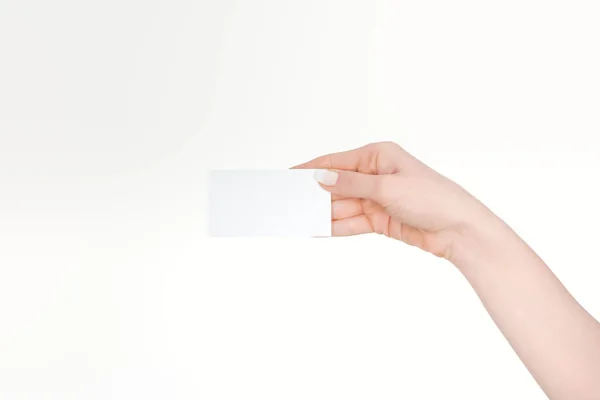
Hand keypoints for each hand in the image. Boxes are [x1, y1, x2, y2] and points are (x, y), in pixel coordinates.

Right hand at [294, 141, 492, 259]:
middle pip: (337, 185)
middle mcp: (375, 175)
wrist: (458, 230)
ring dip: (323, 213)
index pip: (337, 161)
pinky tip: (318, 229)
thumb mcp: (387, 187)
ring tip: (298, 219)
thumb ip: (351, 185)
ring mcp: (376, 198)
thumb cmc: (432, 198)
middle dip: (315, 194)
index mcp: (378, 156)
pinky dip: (336, 226)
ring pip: (342, 206)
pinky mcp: (379, 219)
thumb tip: (322, 178)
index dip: (312, 169)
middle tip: (290, 202)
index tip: (290, 175)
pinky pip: (351, 222)